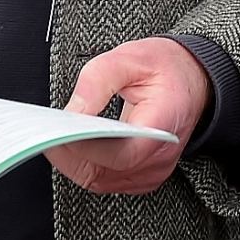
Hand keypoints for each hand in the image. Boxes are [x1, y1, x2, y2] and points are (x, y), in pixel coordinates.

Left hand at [46, 37, 209, 194]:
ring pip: (101, 181)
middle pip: (105, 173)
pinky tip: (74, 144)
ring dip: (74, 161)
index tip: (57, 130)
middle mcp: (160, 156)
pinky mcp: (144, 175)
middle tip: (46, 131)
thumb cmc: (166, 68)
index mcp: (164, 125)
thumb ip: (98, 80)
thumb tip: (72, 111)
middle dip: (69, 154)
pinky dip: (85, 164)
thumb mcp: (130, 58)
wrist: (194, 79)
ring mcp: (153, 170)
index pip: (120, 154)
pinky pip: (106, 180)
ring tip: (56, 134)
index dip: (84, 147)